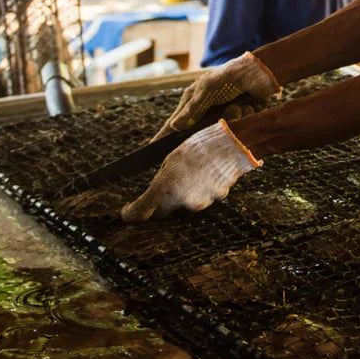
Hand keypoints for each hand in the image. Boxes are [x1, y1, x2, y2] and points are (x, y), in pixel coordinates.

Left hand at [121, 121, 260, 221]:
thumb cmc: (200, 145)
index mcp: (165, 188)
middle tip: (165, 185)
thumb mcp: (172, 157)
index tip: (126, 212)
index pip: (141, 212)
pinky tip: (207, 173)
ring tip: (193, 171)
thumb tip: (159, 185)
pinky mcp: (217, 199)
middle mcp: (181, 201)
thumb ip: (163, 176)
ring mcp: (201, 202)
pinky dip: (203, 189)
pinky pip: (204, 196)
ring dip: (185, 192)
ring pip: (186, 203)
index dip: (131, 214)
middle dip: (161, 201)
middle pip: (164, 209)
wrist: (233, 144)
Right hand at [151, 52, 279, 142]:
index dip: (164, 135)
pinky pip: (238, 125)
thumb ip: (193, 107)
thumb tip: (175, 126)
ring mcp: (222, 114)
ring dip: (233, 116)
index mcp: (194, 100)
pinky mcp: (239, 117)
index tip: (151, 149)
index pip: (175, 122)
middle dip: (212, 125)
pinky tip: (250, 104)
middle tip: (223, 113)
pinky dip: (245, 115)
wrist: (260, 71)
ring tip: (240, 104)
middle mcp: (206, 109)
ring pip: (221, 130)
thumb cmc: (231, 74)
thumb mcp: (208, 87)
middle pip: (199, 131)